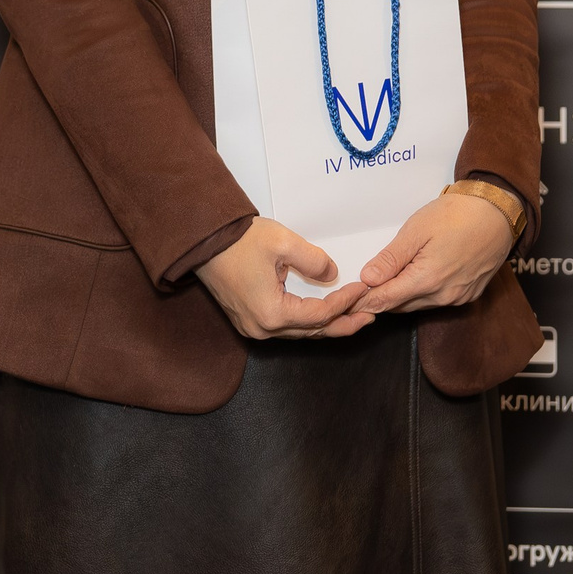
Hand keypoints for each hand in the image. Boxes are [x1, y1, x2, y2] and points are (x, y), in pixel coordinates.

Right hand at [196, 217, 371, 339]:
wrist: (202, 241)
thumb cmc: (238, 241)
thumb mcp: (283, 243)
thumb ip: (315, 261)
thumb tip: (332, 275)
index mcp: (272, 314)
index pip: (320, 314)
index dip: (345, 302)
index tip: (363, 288)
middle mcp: (262, 329)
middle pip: (312, 331)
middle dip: (343, 323)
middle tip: (370, 315)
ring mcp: (252, 327)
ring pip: (299, 332)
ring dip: (326, 325)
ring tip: (352, 317)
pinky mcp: (247, 320)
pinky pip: (285, 327)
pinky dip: (307, 321)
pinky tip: (322, 314)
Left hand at [342, 193, 513, 324]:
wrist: (498, 211)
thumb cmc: (458, 214)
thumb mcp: (417, 230)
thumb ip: (391, 258)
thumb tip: (368, 279)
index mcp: (427, 280)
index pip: (385, 300)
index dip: (364, 301)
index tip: (346, 301)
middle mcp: (444, 296)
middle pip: (400, 306)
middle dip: (379, 300)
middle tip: (358, 292)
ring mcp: (458, 298)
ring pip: (418, 305)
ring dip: (400, 297)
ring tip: (383, 284)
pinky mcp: (469, 294)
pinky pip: (436, 301)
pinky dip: (420, 294)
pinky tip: (414, 280)